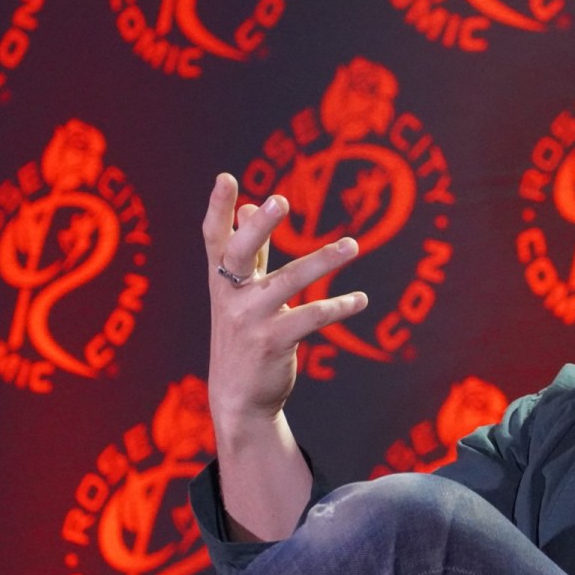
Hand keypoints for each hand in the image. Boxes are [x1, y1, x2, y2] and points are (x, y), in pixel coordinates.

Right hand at [202, 173, 367, 432]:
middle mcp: (230, 296)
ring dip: (323, 260)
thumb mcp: (238, 292)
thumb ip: (249, 252)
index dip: (218, 208)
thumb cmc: (243, 334)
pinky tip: (360, 299)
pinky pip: (311, 317)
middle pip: (240, 253)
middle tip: (279, 200)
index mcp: (221, 280)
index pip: (214, 238)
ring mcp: (249, 320)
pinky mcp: (273, 342)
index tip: (226, 177)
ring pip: (289, 282)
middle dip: (259, 227)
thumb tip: (247, 205)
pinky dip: (339, 306)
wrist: (239, 397)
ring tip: (353, 245)